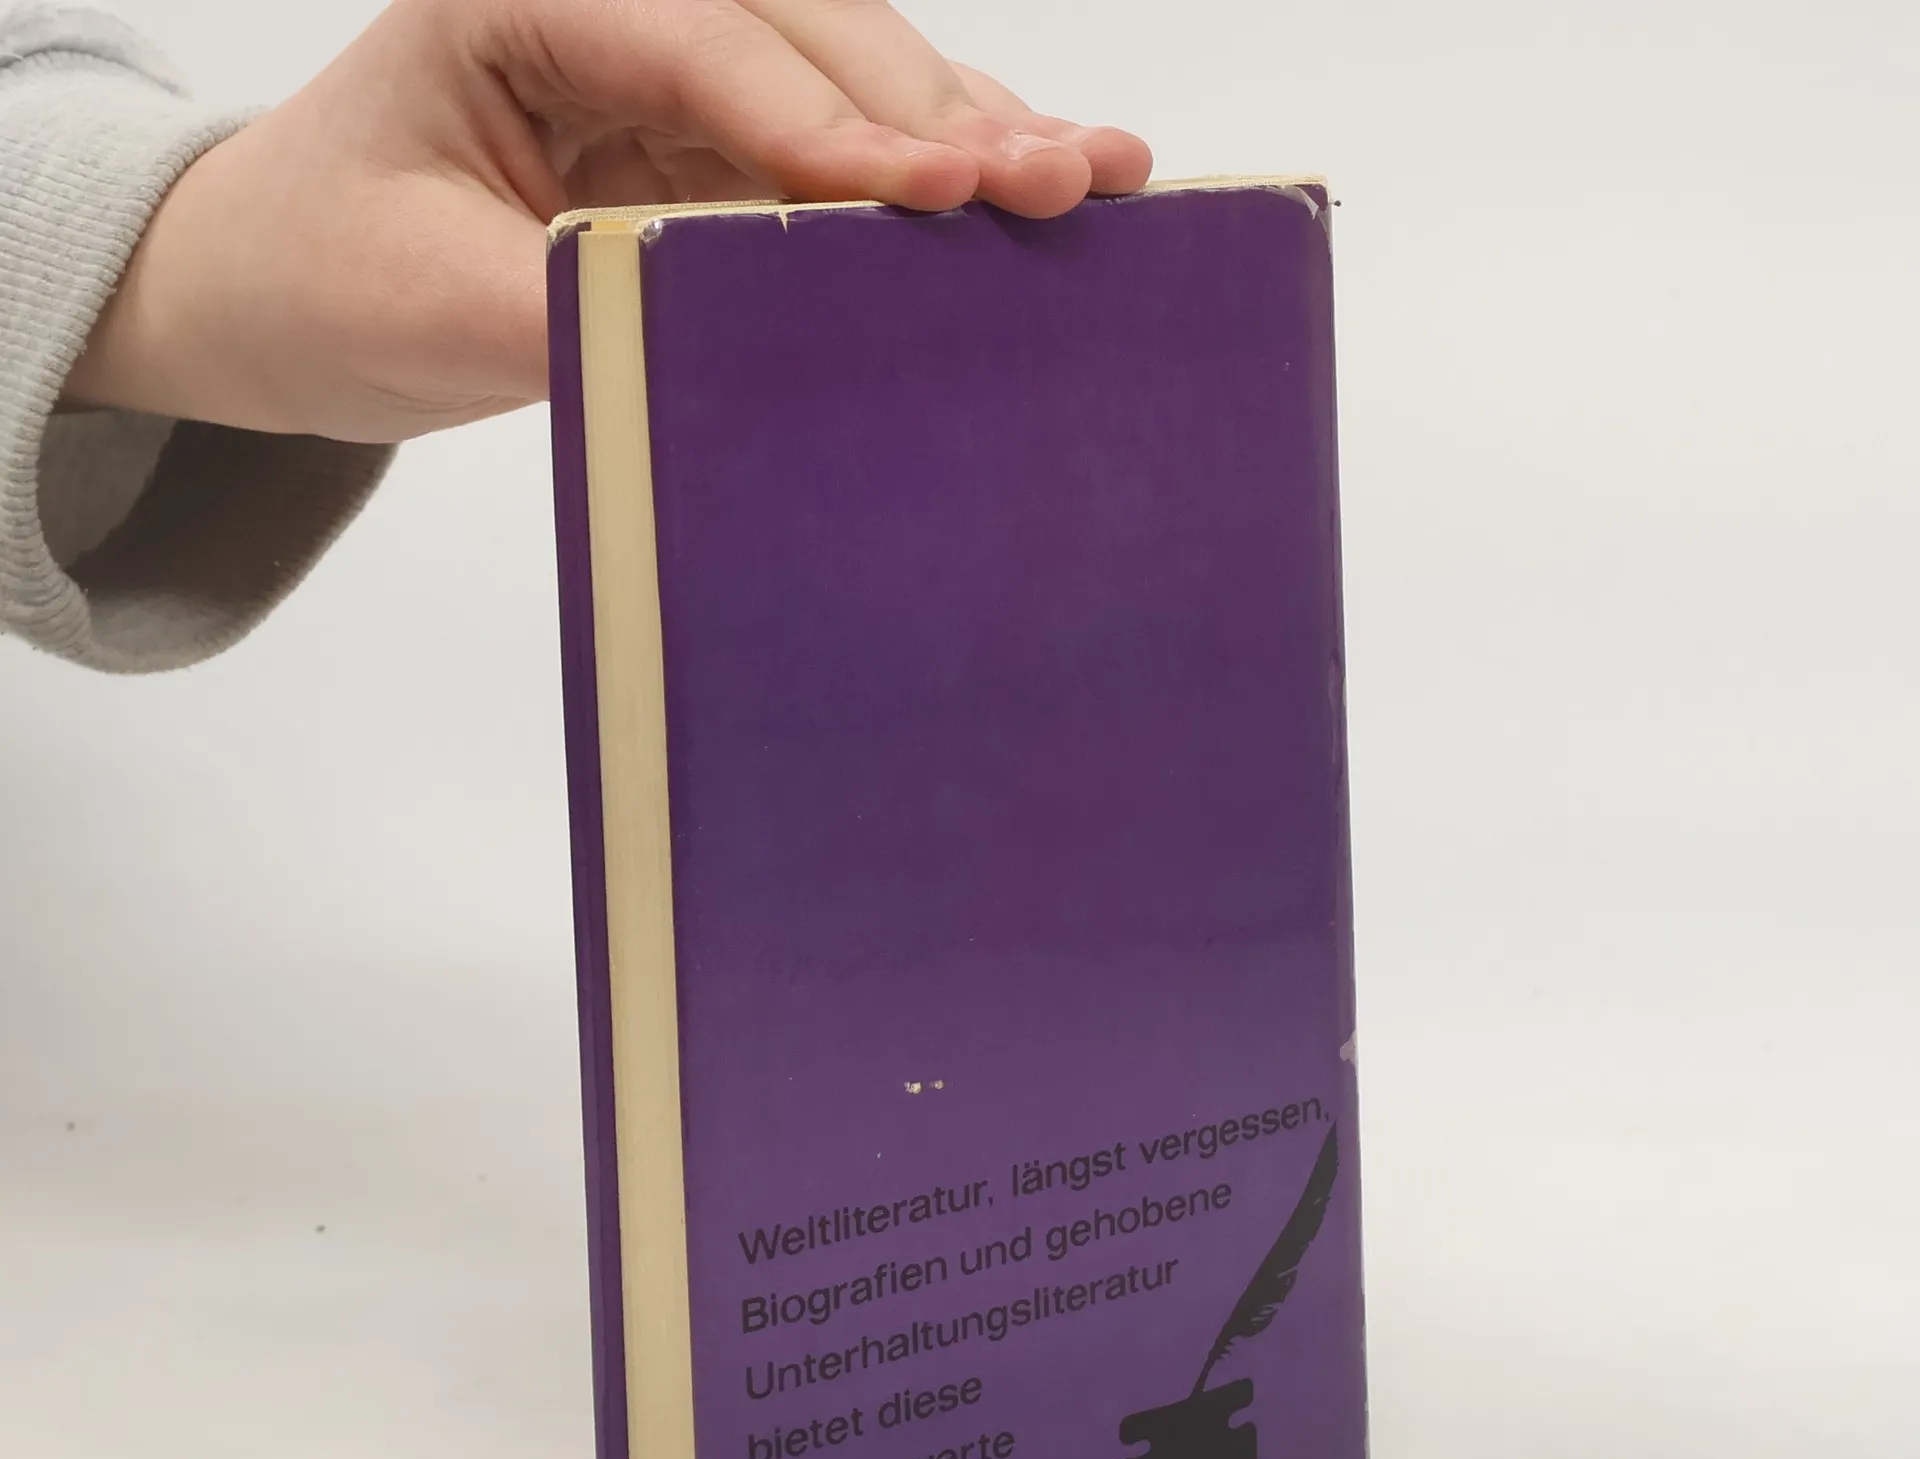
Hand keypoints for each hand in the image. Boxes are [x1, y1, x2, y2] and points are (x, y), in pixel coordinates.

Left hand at [66, 0, 1151, 442]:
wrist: (282, 287)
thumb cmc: (327, 272)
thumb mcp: (427, 299)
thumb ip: (577, 305)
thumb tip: (739, 331)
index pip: (712, 51)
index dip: (837, 129)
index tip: (946, 193)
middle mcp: (621, 4)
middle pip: (819, 38)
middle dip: (943, 113)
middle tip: (1067, 179)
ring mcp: (681, 66)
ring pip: (857, 75)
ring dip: (974, 130)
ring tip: (1100, 175)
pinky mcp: (714, 139)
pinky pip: (842, 144)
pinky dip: (936, 174)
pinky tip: (1036, 188)